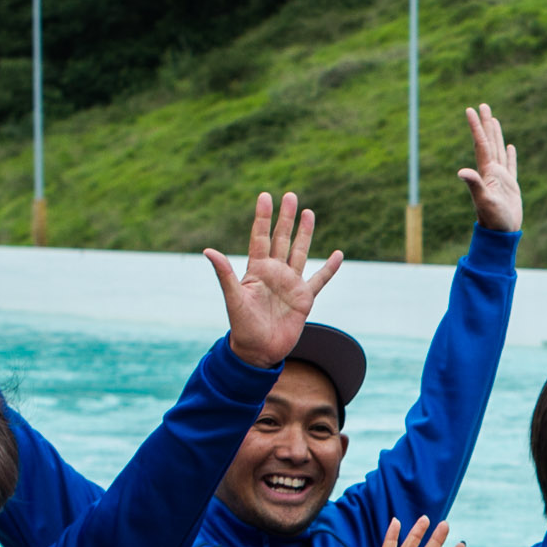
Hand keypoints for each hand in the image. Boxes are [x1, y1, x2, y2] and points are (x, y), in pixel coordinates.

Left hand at [205, 191, 343, 365]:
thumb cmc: (242, 326)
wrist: (259, 351)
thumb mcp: (234, 299)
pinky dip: (329, 268)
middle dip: (286, 218)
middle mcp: (274, 273)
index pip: (260, 237)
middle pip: (282, 239)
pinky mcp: (304, 298)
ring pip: (299, 252)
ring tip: (309, 213)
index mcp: (257, 270)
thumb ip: (225, 274)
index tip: (265, 196)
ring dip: (304, 233)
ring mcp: (290, 284)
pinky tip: (337, 255)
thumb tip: (208, 251)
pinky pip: (319, 279)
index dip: (263, 217)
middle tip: (290, 196)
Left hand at [456, 103, 521, 232]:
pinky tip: (510, 147)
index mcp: (486, 171)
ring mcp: (501, 178)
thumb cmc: (493, 218)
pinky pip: (510, 166)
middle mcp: (491, 171)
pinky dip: (510, 155)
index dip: (476, 126)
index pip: (481, 143)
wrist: (501, 233)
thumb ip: (474, 184)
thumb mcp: (483, 200)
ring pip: (498, 150)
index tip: (471, 110)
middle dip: (486, 124)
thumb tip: (462, 171)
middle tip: (483, 106)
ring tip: (494, 120)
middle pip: (488, 142)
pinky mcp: (510, 186)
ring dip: (496, 135)